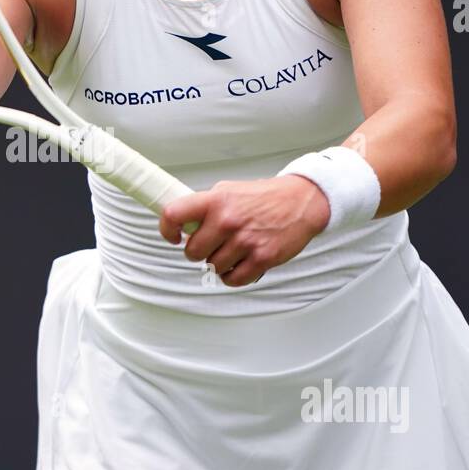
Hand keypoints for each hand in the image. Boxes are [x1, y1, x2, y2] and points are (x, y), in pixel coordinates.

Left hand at [159, 175, 330, 286]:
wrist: (301, 202)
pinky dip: (232, 276)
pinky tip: (239, 264)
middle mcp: (227, 220)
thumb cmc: (262, 197)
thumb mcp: (229, 190)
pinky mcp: (262, 258)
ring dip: (219, 263)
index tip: (174, 236)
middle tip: (211, 245)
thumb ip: (205, 206)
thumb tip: (181, 224)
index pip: (174, 214)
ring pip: (213, 266)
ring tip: (232, 251)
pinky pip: (233, 279)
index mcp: (216, 200)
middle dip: (198, 251)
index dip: (167, 229)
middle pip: (193, 251)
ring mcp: (245, 240)